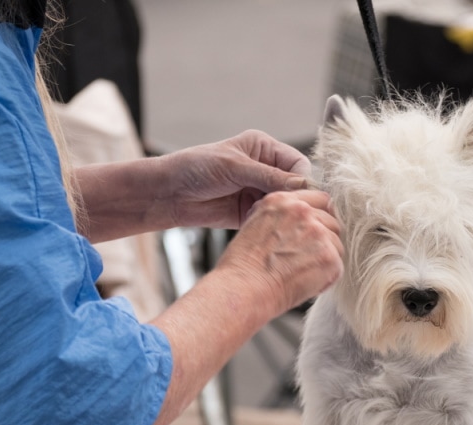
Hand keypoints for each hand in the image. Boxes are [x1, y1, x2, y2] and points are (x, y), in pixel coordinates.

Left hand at [162, 130, 311, 229]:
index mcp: (264, 149)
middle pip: (296, 187)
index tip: (302, 196)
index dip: (303, 180)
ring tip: (275, 220)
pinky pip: (271, 219)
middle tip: (290, 212)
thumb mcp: (235, 167)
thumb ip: (269, 176)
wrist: (169, 193)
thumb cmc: (196, 168)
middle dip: (294, 200)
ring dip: (283, 213)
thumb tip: (303, 185)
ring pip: (285, 205)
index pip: (298, 164)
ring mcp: (259, 191)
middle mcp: (266, 169)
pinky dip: (271, 224)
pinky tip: (265, 227)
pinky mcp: (251, 212)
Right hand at [214, 190, 343, 315]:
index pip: (320, 199)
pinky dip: (325, 279)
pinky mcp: (329, 257)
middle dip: (324, 241)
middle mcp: (303, 212)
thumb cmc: (242, 267)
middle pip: (332, 222)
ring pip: (337, 245)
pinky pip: (337, 267)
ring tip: (300, 274)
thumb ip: (281, 217)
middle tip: (305, 260)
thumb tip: (299, 223)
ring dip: (324, 260)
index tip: (316, 232)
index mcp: (283, 201)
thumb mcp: (256, 225)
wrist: (242, 289)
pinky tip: (304, 284)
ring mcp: (318, 233)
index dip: (320, 217)